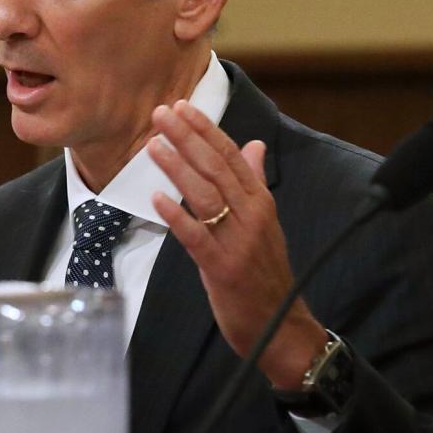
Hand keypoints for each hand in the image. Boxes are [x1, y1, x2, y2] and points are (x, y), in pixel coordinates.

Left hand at [147, 100, 324, 389]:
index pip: (231, 156)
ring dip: (177, 167)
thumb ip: (254, 182)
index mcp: (260, 202)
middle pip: (216, 169)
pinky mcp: (222, 268)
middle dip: (187, 138)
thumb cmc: (263, 272)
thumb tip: (254, 144)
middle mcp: (252, 216)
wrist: (279, 326)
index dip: (206, 130)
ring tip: (152, 145)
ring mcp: (238, 242)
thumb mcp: (263, 223)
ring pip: (206, 196)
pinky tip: (157, 198)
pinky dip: (177, 216)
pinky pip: (197, 237)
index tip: (181, 106)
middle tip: (160, 113)